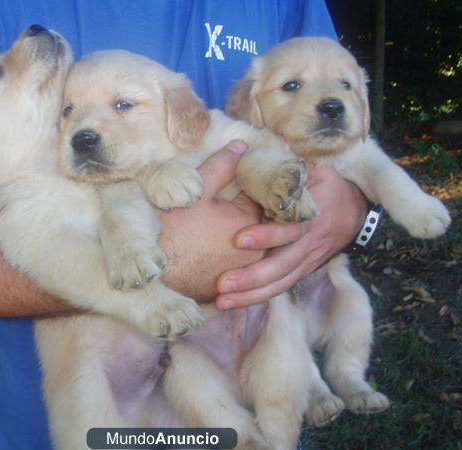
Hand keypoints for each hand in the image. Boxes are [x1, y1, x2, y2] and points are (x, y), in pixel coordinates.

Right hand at [159, 140, 262, 299]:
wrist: (150, 271)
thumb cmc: (172, 228)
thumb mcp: (197, 189)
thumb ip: (223, 166)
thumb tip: (242, 146)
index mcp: (251, 223)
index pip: (258, 195)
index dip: (243, 184)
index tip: (230, 180)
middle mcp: (255, 251)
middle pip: (254, 221)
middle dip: (242, 210)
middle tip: (218, 204)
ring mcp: (241, 272)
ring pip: (244, 245)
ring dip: (234, 235)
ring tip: (208, 228)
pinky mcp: (226, 287)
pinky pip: (231, 265)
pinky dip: (223, 257)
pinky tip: (203, 250)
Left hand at [159, 141, 325, 301]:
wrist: (355, 212)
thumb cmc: (327, 186)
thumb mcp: (315, 168)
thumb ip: (292, 162)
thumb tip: (274, 143)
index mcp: (311, 214)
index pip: (290, 228)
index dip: (267, 235)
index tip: (239, 238)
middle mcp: (308, 242)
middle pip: (282, 265)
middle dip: (252, 277)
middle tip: (223, 284)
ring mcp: (305, 260)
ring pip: (280, 282)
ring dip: (251, 295)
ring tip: (222, 301)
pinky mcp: (301, 270)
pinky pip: (280, 288)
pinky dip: (258, 298)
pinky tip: (234, 303)